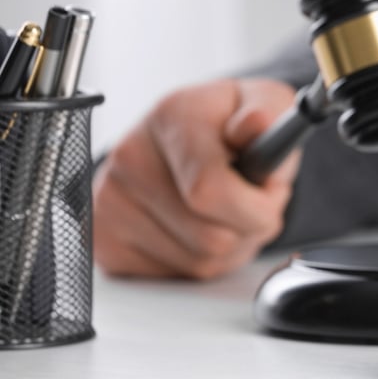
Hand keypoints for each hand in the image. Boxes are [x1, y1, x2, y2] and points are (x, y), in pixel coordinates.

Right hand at [93, 79, 300, 279]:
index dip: (255, 207)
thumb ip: (270, 112)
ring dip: (231, 247)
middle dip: (250, 228)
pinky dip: (201, 261)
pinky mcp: (105, 239)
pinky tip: (198, 226)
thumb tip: (255, 125)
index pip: (208, 189)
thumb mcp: (268, 103)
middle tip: (252, 201)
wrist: (188, 139)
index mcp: (173, 116)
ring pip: (199, 262)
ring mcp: (110, 199)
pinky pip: (175, 274)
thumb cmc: (233, 127)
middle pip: (211, 237)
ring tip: (225, 211)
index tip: (270, 195)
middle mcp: (130, 155)